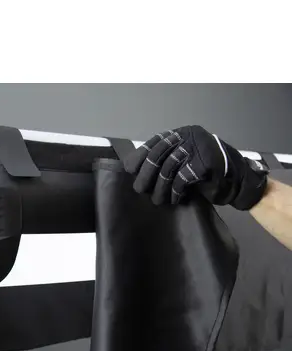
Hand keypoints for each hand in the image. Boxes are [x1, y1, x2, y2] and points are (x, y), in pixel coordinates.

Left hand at [123, 125, 268, 209]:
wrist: (237, 180)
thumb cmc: (205, 173)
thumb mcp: (183, 161)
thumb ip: (165, 159)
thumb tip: (136, 170)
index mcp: (180, 133)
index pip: (153, 143)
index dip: (139, 157)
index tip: (129, 170)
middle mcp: (187, 136)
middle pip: (157, 156)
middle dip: (146, 175)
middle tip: (139, 190)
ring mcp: (197, 147)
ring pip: (168, 169)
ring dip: (160, 188)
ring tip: (157, 200)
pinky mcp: (205, 162)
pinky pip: (182, 179)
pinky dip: (175, 192)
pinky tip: (175, 199)